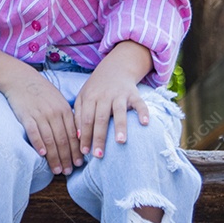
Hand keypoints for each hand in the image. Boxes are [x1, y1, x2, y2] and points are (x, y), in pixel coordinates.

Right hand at [0, 36, 83, 174]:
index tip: (79, 163)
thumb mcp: (57, 101)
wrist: (20, 79)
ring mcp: (41, 114)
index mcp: (64, 110)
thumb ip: (65, 116)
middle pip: (63, 139)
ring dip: (55, 157)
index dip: (77, 150)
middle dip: (67, 158)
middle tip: (69, 172)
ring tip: (58, 170)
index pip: (73, 134)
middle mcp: (54, 113)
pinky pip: (34, 132)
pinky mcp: (27, 116)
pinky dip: (39, 144)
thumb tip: (74, 135)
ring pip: (51, 139)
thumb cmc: (41, 91)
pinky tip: (42, 154)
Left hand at [74, 41, 153, 158]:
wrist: (115, 67)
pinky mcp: (134, 93)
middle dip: (99, 137)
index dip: (85, 135)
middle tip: (98, 155)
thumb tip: (78, 137)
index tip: (84, 152)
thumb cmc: (96, 88)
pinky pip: (140, 103)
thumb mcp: (83, 96)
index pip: (86, 119)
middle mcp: (105, 96)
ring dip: (120, 126)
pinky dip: (143, 112)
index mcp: (90, 97)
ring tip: (120, 141)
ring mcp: (120, 94)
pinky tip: (145, 123)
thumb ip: (78, 115)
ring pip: (119, 111)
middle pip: (100, 118)